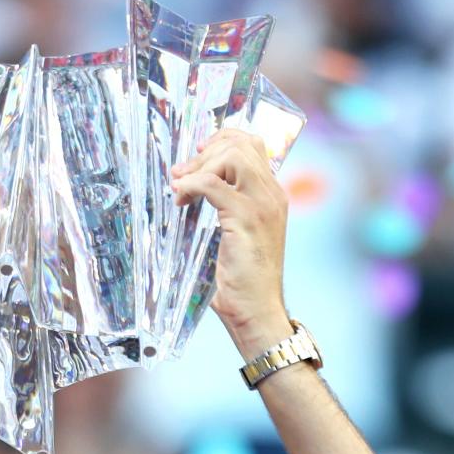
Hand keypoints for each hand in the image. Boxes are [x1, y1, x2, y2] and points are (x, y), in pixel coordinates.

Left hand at [170, 129, 291, 355]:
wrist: (256, 310)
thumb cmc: (243, 281)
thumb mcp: (238, 236)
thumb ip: (228, 209)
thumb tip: (196, 190)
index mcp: (273, 196)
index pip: (253, 146)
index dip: (222, 142)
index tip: (197, 157)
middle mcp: (272, 195)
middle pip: (242, 144)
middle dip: (205, 153)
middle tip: (181, 174)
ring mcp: (262, 205)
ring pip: (231, 157)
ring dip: (199, 167)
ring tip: (180, 188)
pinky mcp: (245, 218)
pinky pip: (213, 184)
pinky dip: (191, 185)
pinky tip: (180, 198)